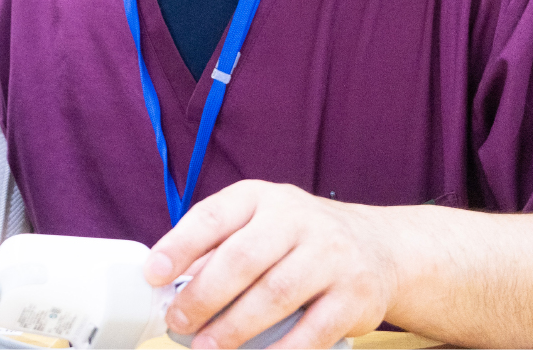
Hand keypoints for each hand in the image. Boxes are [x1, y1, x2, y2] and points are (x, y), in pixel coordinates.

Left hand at [143, 180, 397, 349]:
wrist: (380, 247)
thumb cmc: (298, 239)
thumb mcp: (258, 224)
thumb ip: (217, 247)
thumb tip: (168, 284)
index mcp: (261, 198)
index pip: (213, 217)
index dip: (179, 246)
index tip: (152, 275)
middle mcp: (297, 220)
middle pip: (242, 259)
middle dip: (203, 296)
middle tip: (178, 322)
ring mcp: (330, 256)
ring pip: (275, 295)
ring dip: (234, 328)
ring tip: (206, 348)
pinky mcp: (355, 296)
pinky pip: (312, 331)